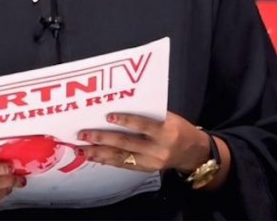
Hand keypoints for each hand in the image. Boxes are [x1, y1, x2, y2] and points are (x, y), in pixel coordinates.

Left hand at [77, 112, 209, 173]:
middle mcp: (159, 149)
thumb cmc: (179, 129)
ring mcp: (151, 162)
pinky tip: (94, 157)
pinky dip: (107, 160)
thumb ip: (148, 114)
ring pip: (121, 157)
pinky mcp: (146, 169)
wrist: (194, 152)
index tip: (109, 117)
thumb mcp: (169, 117)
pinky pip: (123, 165)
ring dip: (99, 153)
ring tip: (82, 149)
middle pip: (126, 143)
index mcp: (166, 131)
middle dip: (103, 139)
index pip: (144, 125)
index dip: (126, 121)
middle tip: (84, 134)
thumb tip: (120, 106)